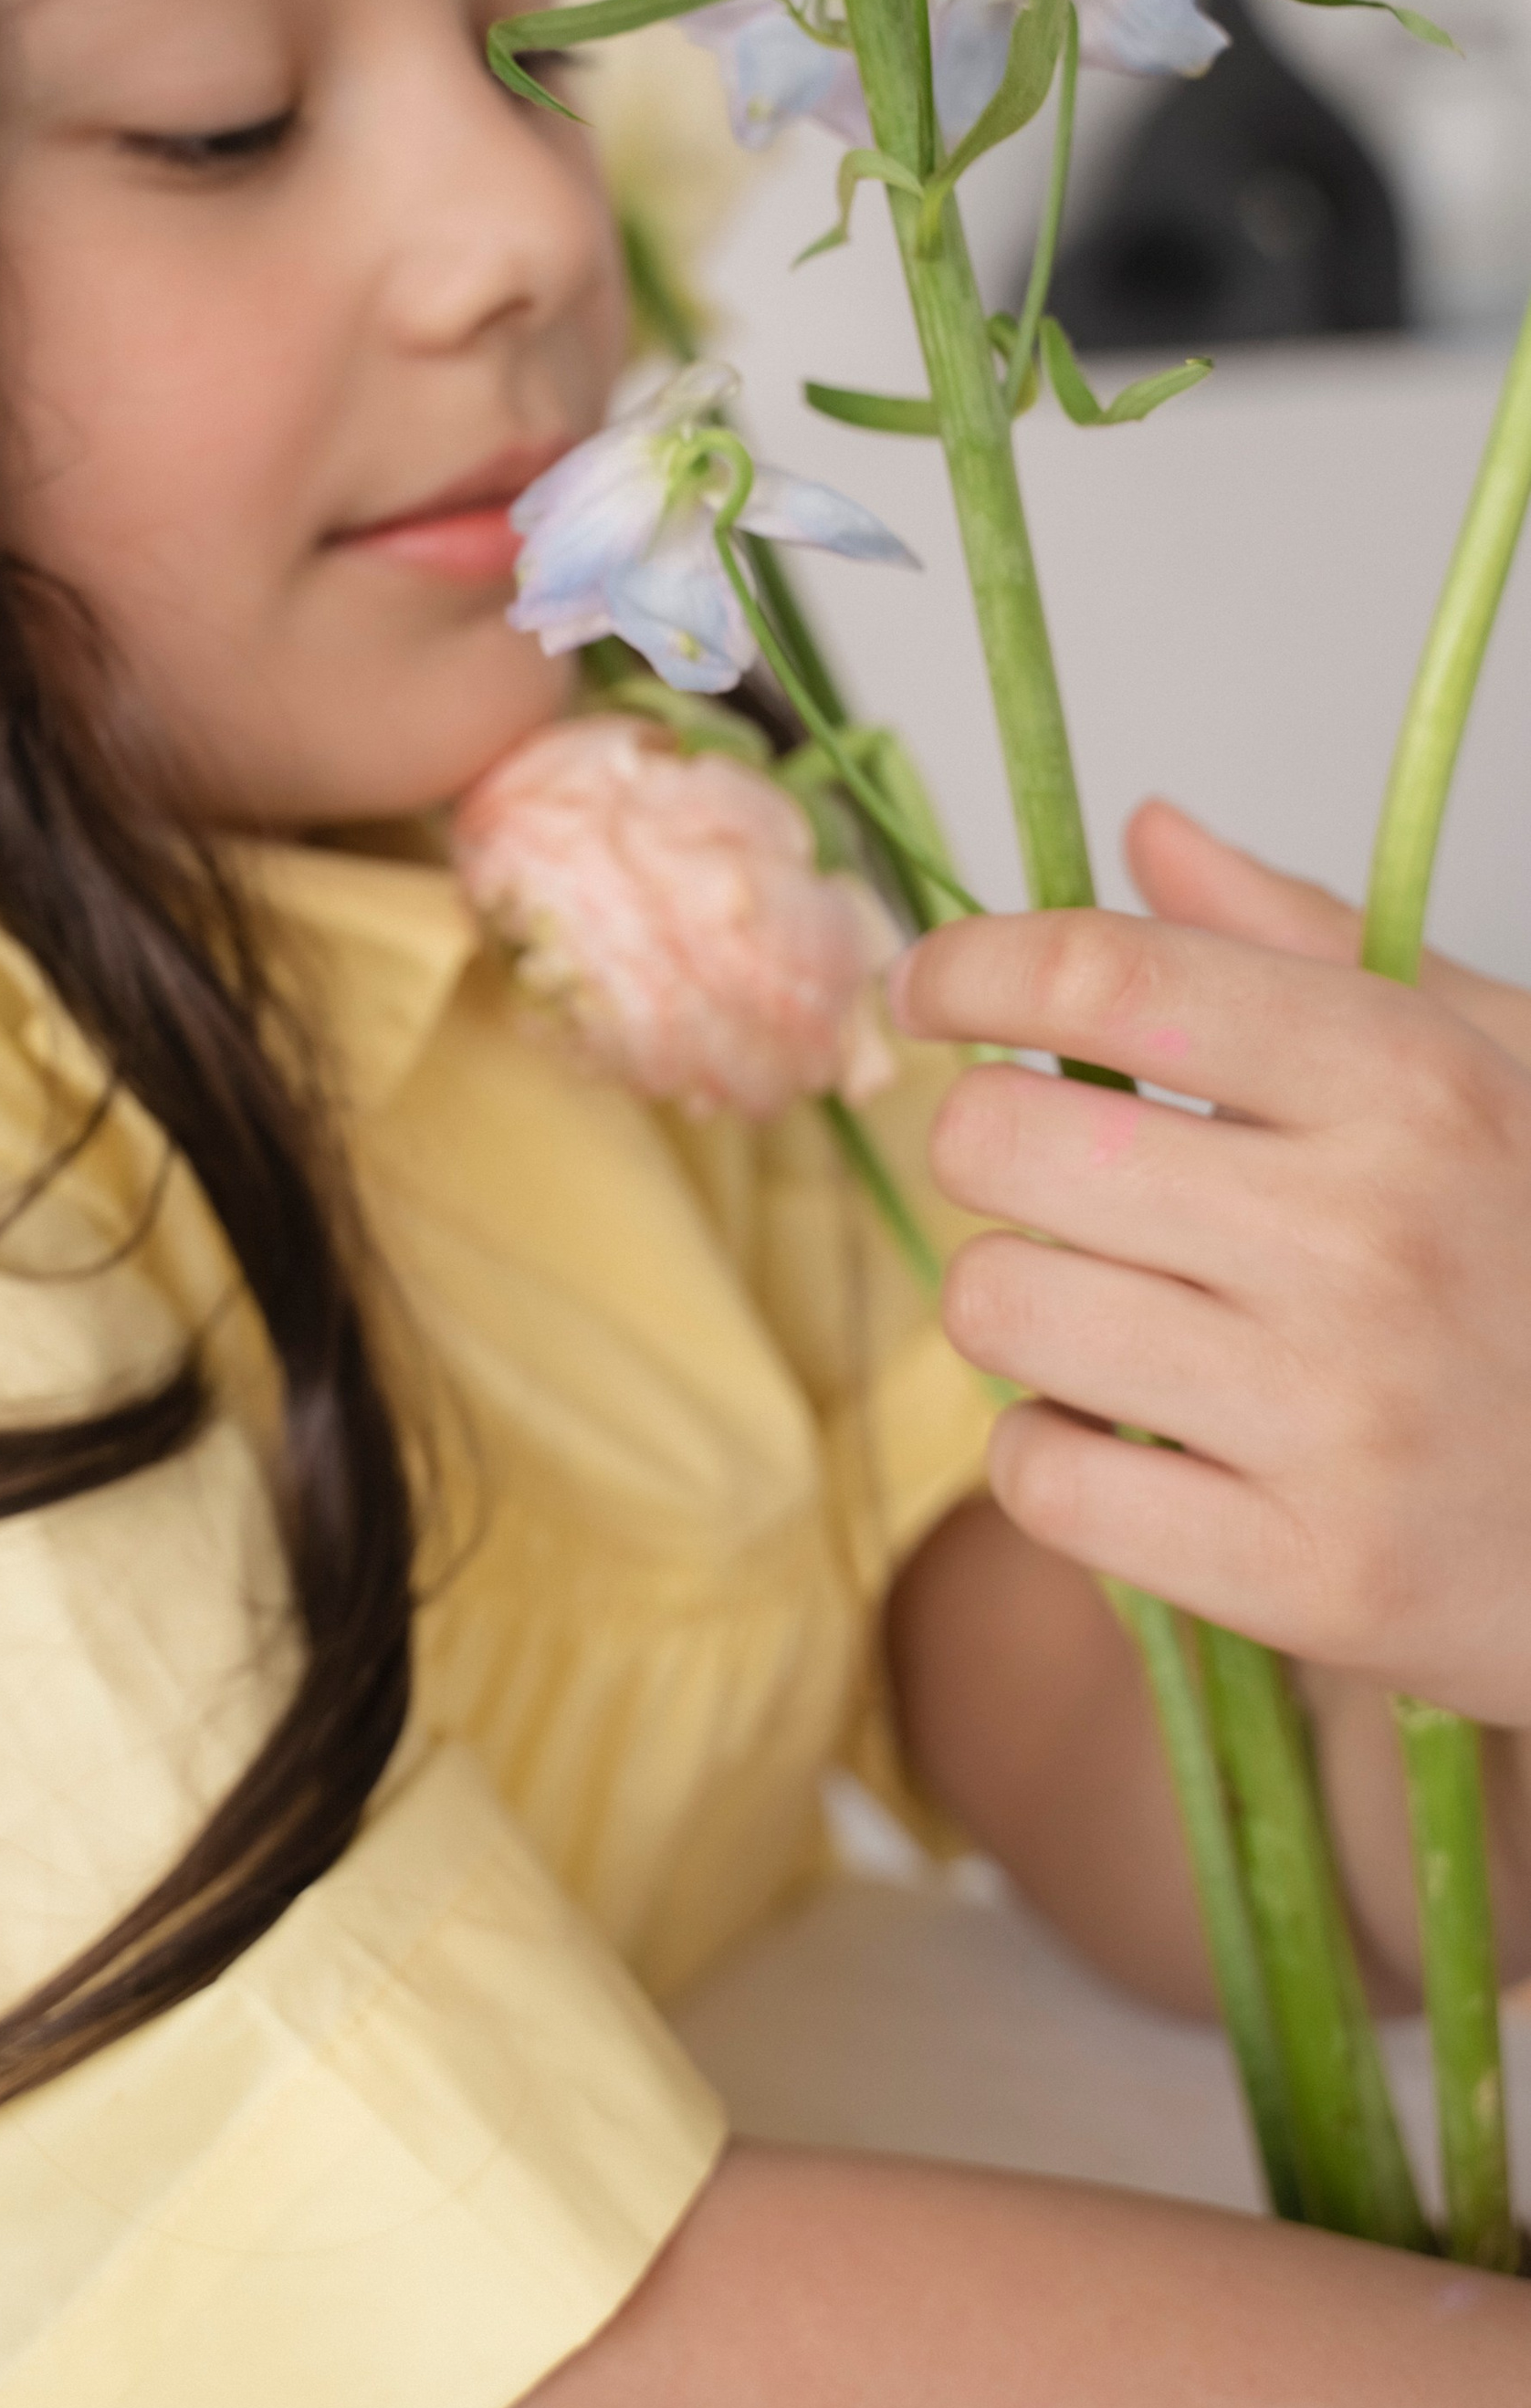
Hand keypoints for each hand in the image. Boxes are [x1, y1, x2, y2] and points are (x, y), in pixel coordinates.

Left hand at [890, 799, 1530, 1728]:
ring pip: (998, 1305)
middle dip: (986, 1144)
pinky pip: (1040, 1477)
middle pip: (1005, 1137)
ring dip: (1013, 1303)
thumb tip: (1147, 833)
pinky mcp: (1306, 1574)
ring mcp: (1336, 1416)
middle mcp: (1367, 1237)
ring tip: (1101, 1309)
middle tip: (1040, 1171)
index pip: (1109, 976)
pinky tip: (1127, 1435)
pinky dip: (1049, 1453)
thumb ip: (1307, 945)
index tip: (931, 987)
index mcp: (1409, 1084)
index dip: (974, 967)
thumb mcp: (1488, 1070)